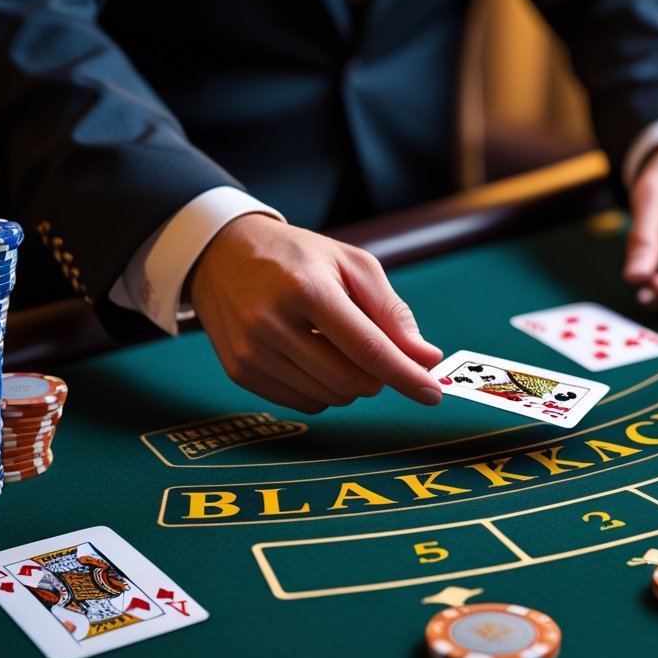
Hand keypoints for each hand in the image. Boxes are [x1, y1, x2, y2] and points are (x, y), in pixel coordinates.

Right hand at [189, 214, 443, 413]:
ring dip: (350, 383)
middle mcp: (273, 323)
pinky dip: (323, 390)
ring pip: (329, 397)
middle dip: (378, 376)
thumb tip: (427, 359)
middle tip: (376, 352)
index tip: (433, 393)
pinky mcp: (240, 372)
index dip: (405, 375)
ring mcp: (252, 352)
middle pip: (350, 380)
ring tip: (337, 345)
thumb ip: (392, 312)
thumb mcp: (352, 265)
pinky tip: (312, 356)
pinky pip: (303, 403)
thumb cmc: (299, 257)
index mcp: (307, 289)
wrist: (223, 254)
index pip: (368, 348)